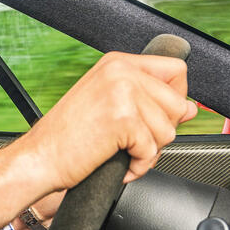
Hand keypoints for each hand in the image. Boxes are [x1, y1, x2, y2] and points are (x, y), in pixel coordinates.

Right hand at [0, 51, 195, 229]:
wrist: (39, 158)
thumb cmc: (65, 138)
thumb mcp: (106, 103)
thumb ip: (146, 98)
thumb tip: (190, 108)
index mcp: (116, 62)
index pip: (176, 70)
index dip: (175, 98)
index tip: (158, 116)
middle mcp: (120, 71)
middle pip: (178, 103)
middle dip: (161, 131)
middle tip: (131, 141)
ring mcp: (122, 92)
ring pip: (169, 130)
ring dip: (148, 151)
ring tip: (121, 153)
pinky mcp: (123, 119)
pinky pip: (152, 150)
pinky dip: (138, 166)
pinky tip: (118, 163)